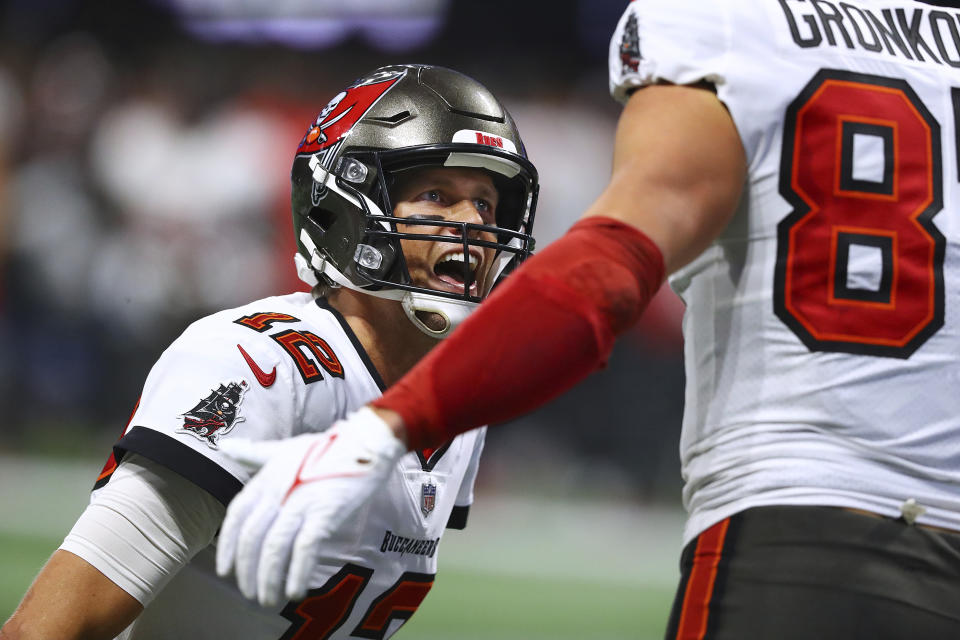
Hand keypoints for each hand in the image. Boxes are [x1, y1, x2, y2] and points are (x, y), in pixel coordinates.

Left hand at [215, 407, 406, 606]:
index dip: (227, 546)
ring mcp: (302, 501)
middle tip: (250, 592)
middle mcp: (279, 491)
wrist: (366, 442)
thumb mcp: (285, 448)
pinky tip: (295, 590)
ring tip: (269, 599)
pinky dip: (297, 572)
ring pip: (274, 547)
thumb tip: (226, 445)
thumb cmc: (326, 447)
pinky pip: (305, 547)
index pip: (236, 516)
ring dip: (269, 578)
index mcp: (267, 478)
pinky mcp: (326, 511)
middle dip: (248, 571)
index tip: (225, 570)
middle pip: (252, 537)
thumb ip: (254, 453)